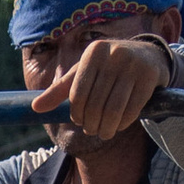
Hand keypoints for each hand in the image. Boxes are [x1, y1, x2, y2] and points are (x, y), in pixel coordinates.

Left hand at [28, 35, 168, 142]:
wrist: (148, 56)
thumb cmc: (108, 69)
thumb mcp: (83, 74)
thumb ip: (59, 90)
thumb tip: (35, 107)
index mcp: (94, 52)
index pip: (77, 95)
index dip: (77, 114)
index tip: (80, 120)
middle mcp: (113, 54)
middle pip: (95, 105)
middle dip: (92, 124)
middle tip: (93, 129)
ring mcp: (133, 64)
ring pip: (113, 111)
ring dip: (106, 129)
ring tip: (105, 131)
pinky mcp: (149, 76)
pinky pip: (131, 110)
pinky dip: (122, 123)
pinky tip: (119, 124)